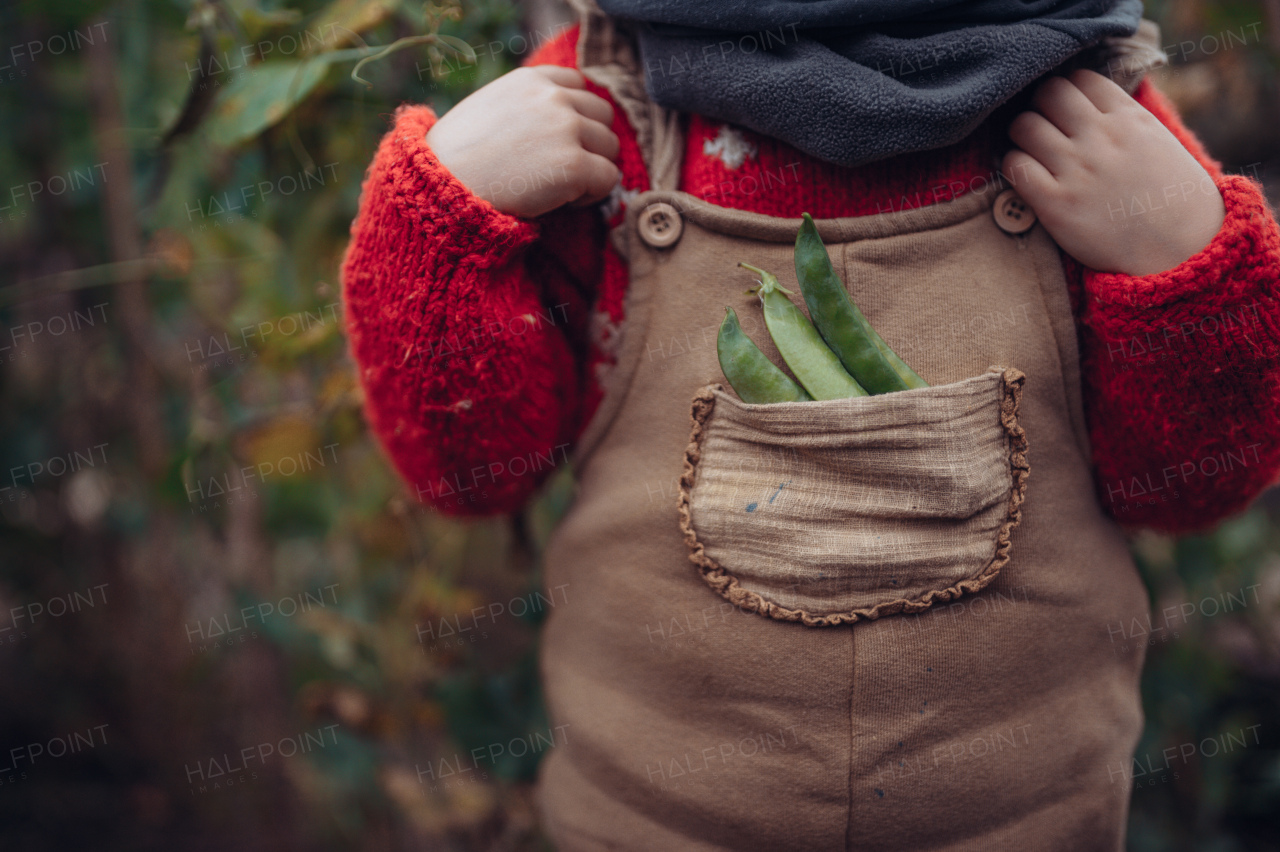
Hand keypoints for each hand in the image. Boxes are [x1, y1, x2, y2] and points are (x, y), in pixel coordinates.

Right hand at [425, 65, 621, 218]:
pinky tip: (562, 201)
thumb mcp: (491, 107)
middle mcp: (553, 97)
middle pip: (603, 114)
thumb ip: (528, 105)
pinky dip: (592, 195)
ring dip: (593, 168)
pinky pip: (608, 179)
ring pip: (610, 147)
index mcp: (532, 79)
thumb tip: (565, 122)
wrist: (443, 186)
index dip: (576, 116)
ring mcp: (567, 129)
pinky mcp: (575, 165)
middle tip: (559, 168)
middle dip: (589, 142)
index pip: (579, 85)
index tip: (556, 141)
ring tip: (559, 186)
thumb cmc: (459, 156)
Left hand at [1002, 68, 1224, 276]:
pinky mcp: (1056, 203)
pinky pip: (1015, 166)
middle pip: (1048, 92)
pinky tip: (1027, 177)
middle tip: (1044, 128)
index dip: (1068, 90)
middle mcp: (1101, 137)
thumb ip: (1125, 118)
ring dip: (1022, 136)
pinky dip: (1014, 166)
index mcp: (1129, 118)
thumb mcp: (1159, 142)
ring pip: (1024, 125)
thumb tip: (1091, 99)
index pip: (1081, 78)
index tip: (1067, 110)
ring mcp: (1077, 169)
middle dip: (1040, 106)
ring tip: (1033, 152)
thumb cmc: (1172, 198)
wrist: (1182, 250)